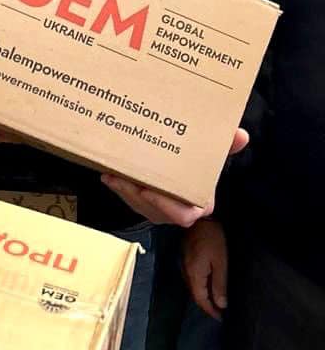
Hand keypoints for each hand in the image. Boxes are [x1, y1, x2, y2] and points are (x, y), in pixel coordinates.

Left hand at [101, 127, 247, 227]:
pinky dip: (118, 186)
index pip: (184, 214)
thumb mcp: (212, 156)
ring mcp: (159, 210)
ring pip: (139, 206)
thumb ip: (226, 147)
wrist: (184, 173)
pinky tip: (108, 173)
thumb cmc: (200, 166)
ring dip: (124, 189)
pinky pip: (129, 201)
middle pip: (155, 211)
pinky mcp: (145, 205)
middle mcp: (178, 211)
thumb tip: (242, 135)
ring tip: (113, 171)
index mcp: (198, 204)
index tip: (148, 189)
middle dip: (137, 196)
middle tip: (123, 178)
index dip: (165, 205)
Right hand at [182, 219, 227, 319]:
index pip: (201, 299)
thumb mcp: (221, 262)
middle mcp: (186, 272)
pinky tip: (207, 286)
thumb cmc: (213, 239)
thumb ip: (219, 284)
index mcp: (194, 275)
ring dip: (203, 296)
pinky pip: (192, 279)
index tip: (221, 318)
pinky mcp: (186, 259)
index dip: (210, 311)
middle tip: (220, 313)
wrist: (201, 219)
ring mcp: (184, 265)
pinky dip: (200, 287)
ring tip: (215, 302)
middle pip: (195, 295)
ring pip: (193, 287)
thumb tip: (221, 305)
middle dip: (207, 305)